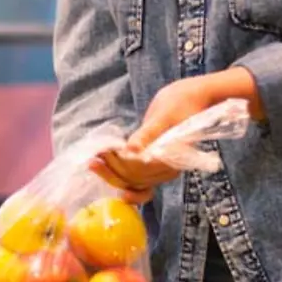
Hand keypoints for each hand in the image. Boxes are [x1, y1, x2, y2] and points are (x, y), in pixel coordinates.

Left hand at [93, 69, 265, 201]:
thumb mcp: (163, 116)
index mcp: (175, 158)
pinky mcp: (154, 167)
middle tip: (93, 160)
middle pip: (136, 179)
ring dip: (112, 175)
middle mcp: (169, 169)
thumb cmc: (180, 104)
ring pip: (133, 182)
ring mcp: (161, 170)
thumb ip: (147, 134)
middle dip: (113, 171)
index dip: (122, 165)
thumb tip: (131, 150)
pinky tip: (103, 171)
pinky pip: (136, 181)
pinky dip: (120, 178)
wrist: (189, 99)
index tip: (103, 155)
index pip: (143, 170)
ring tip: (93, 163)